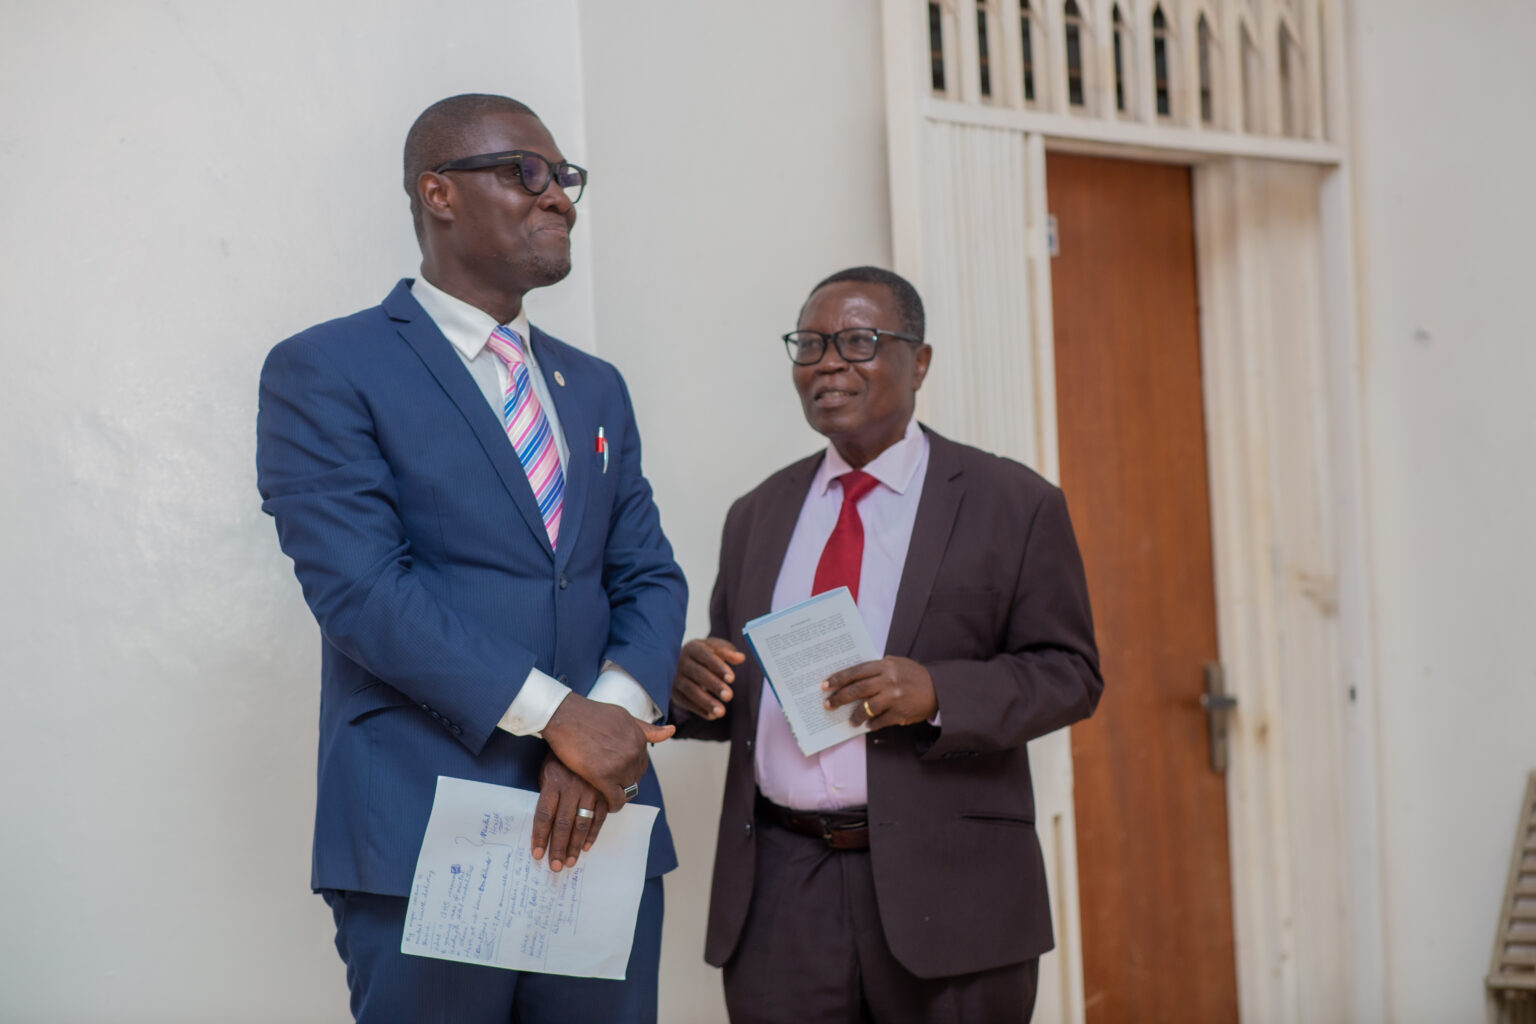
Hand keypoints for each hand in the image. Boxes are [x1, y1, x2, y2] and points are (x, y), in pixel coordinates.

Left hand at [531, 752, 606, 871]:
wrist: (582, 728)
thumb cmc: (561, 753)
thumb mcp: (547, 768)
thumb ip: (548, 791)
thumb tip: (546, 818)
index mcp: (552, 781)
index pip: (543, 815)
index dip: (540, 837)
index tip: (537, 854)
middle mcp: (571, 787)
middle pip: (562, 824)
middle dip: (559, 848)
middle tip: (556, 866)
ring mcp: (589, 789)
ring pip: (581, 823)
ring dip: (575, 845)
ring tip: (570, 862)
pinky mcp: (603, 790)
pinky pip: (599, 815)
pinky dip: (593, 832)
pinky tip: (587, 846)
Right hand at [541, 692, 673, 808]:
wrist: (565, 716)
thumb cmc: (589, 714)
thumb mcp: (623, 716)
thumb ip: (645, 728)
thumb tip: (671, 730)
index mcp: (639, 738)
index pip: (642, 764)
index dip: (629, 771)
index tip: (618, 774)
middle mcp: (634, 752)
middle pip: (635, 778)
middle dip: (624, 782)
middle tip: (610, 785)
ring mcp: (620, 765)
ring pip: (627, 791)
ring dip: (618, 794)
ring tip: (607, 795)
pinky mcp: (603, 777)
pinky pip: (616, 800)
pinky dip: (613, 805)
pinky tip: (606, 804)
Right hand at [672, 637, 745, 719]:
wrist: (681, 662)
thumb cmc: (703, 654)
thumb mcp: (715, 648)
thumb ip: (728, 652)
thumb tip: (740, 658)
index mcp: (693, 648)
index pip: (706, 656)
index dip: (719, 667)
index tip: (732, 679)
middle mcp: (681, 662)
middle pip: (698, 674)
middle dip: (714, 686)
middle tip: (729, 696)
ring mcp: (675, 678)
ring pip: (690, 690)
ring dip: (706, 702)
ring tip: (721, 712)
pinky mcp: (674, 692)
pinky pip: (685, 702)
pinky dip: (699, 710)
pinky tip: (712, 715)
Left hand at [822, 656, 938, 729]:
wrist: (939, 689)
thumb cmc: (914, 675)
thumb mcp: (896, 663)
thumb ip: (877, 667)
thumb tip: (853, 676)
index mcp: (885, 666)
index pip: (856, 671)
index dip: (838, 678)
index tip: (825, 685)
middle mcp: (888, 680)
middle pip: (857, 689)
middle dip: (839, 698)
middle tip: (828, 705)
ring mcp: (894, 698)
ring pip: (866, 708)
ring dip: (855, 716)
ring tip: (850, 720)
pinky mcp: (900, 713)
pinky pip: (879, 721)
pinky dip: (871, 724)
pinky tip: (867, 725)